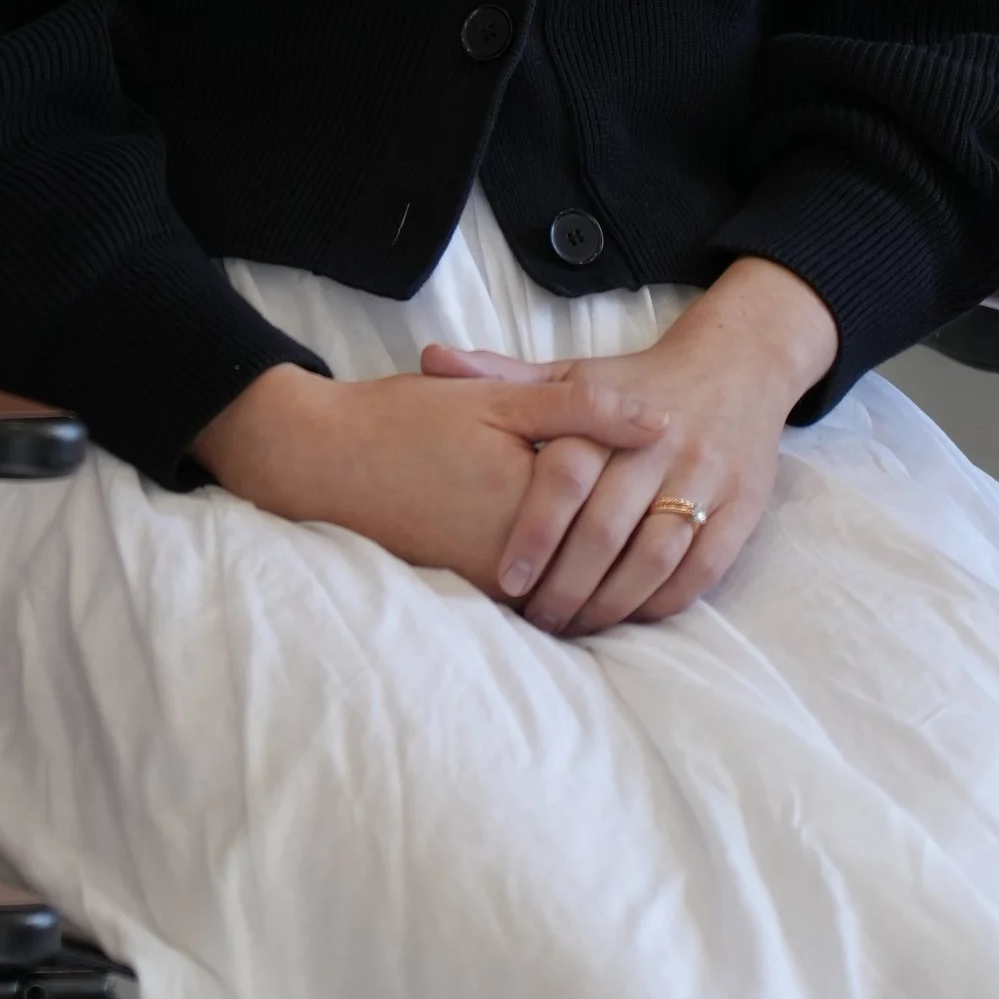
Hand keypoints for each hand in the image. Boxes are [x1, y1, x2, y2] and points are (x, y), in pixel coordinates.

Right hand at [192, 360, 665, 600]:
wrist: (319, 463)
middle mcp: (515, 564)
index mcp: (531, 507)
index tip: (679, 462)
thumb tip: (660, 422)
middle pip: (602, 558)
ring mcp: (488, 588)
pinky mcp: (466, 595)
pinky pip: (534, 596)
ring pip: (573, 586)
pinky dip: (560, 575)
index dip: (650, 488)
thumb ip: (580, 410)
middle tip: (674, 503)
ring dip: (605, 567)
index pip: (617, 508)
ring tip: (636, 532)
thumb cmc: (403, 422)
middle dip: (639, 539)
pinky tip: (573, 549)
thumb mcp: (496, 401)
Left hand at [418, 257, 837, 636]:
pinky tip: (630, 616)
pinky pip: (699, 571)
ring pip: (654, 558)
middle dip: (567, 586)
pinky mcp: (742, 508)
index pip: (567, 476)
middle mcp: (660, 445)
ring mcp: (705, 477)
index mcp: (611, 412)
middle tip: (537, 621)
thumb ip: (504, 375)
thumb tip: (430, 360)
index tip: (506, 579)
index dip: (535, 532)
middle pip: (608, 530)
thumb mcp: (574, 371)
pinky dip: (662, 602)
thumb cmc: (638, 381)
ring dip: (611, 604)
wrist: (737, 365)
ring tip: (576, 628)